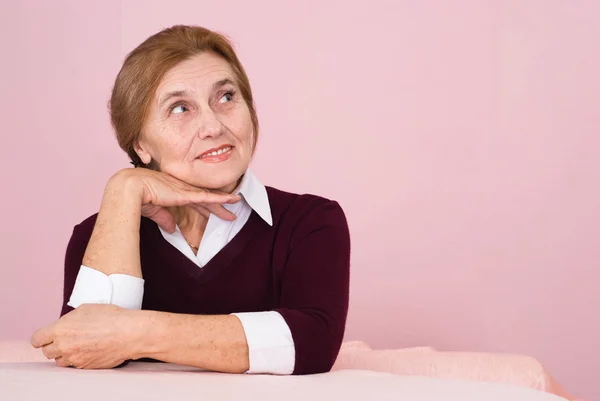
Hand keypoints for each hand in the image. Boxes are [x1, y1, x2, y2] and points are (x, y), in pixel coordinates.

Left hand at [30, 304, 138, 368]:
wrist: (128, 333)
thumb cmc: (110, 317)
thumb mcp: (85, 309)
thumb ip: (69, 319)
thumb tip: (65, 326)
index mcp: (60, 329)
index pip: (37, 340)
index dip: (42, 338)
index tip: (47, 337)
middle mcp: (63, 346)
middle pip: (47, 352)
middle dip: (54, 346)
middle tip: (66, 339)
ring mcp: (74, 358)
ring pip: (60, 361)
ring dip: (65, 354)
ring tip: (79, 345)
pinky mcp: (85, 367)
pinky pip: (75, 365)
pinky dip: (79, 359)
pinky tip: (90, 350)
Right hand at [110, 168, 240, 232]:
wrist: (130, 188)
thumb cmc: (137, 197)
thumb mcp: (154, 211)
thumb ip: (165, 219)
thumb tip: (172, 230)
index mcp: (174, 192)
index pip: (194, 200)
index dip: (206, 206)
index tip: (215, 211)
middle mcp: (182, 189)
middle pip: (205, 198)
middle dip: (218, 206)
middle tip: (231, 212)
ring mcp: (185, 190)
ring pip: (209, 197)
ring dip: (224, 202)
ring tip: (237, 203)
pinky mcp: (186, 194)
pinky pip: (208, 197)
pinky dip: (220, 199)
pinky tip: (231, 200)